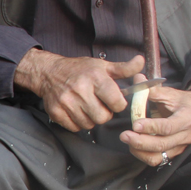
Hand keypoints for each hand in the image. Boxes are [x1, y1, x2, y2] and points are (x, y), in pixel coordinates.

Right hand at [14, 50, 144, 131]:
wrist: (49, 73)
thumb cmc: (80, 70)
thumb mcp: (103, 66)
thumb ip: (124, 68)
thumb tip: (141, 61)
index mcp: (95, 77)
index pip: (116, 102)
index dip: (118, 104)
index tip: (114, 101)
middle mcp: (80, 89)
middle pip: (103, 117)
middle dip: (104, 114)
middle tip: (100, 105)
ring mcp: (66, 102)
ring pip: (89, 124)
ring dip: (91, 119)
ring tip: (87, 107)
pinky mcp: (56, 112)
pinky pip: (75, 128)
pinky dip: (78, 123)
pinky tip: (77, 111)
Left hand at [119, 78, 190, 165]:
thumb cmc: (182, 102)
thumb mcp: (170, 93)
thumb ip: (152, 89)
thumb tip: (137, 79)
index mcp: (187, 118)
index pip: (168, 127)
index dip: (151, 127)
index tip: (135, 124)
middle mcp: (185, 135)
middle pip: (162, 145)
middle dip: (140, 142)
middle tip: (124, 135)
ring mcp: (180, 147)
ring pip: (158, 156)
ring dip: (139, 151)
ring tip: (127, 140)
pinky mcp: (173, 153)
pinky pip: (157, 160)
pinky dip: (143, 155)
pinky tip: (134, 146)